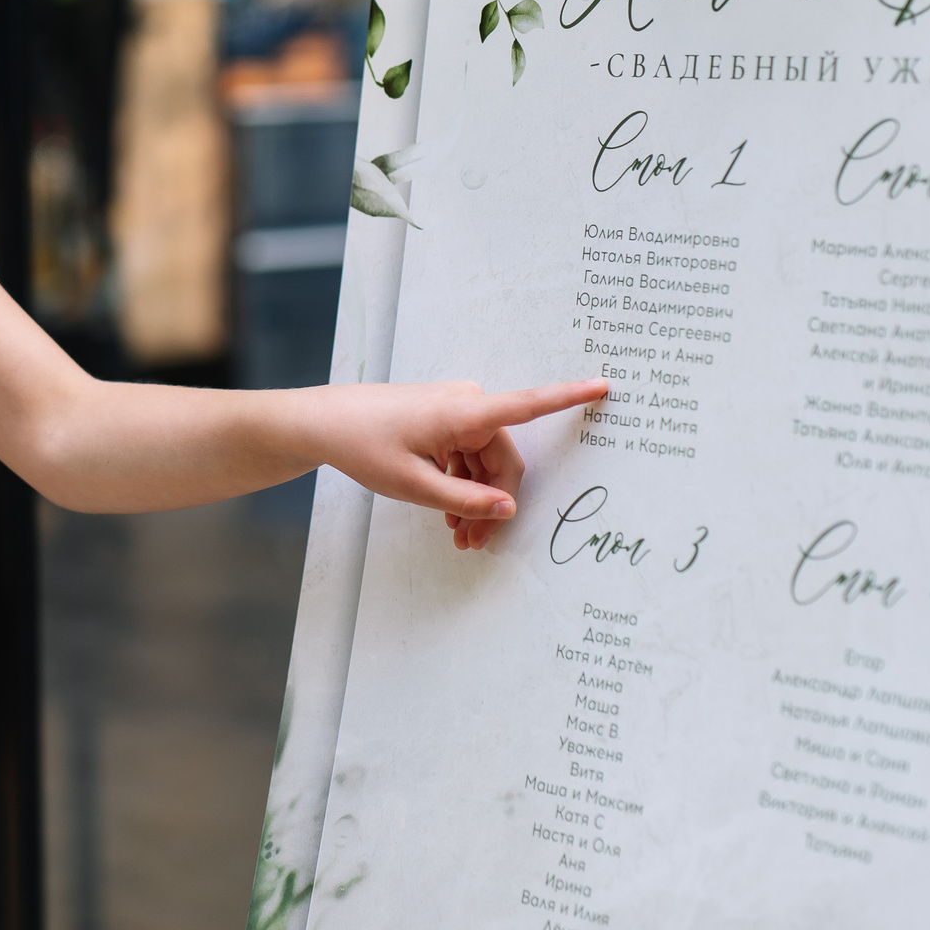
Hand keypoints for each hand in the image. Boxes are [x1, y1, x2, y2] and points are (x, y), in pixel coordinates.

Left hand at [311, 378, 609, 550]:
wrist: (323, 423)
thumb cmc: (364, 446)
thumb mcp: (414, 485)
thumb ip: (465, 500)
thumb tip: (510, 509)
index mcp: (465, 412)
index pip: (529, 404)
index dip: (569, 396)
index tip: (606, 385)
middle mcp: (467, 404)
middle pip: (503, 460)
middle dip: (496, 502)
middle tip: (475, 544)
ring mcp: (455, 410)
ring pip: (485, 462)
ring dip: (477, 499)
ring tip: (458, 537)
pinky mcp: (444, 418)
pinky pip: (468, 455)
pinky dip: (462, 484)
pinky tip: (450, 516)